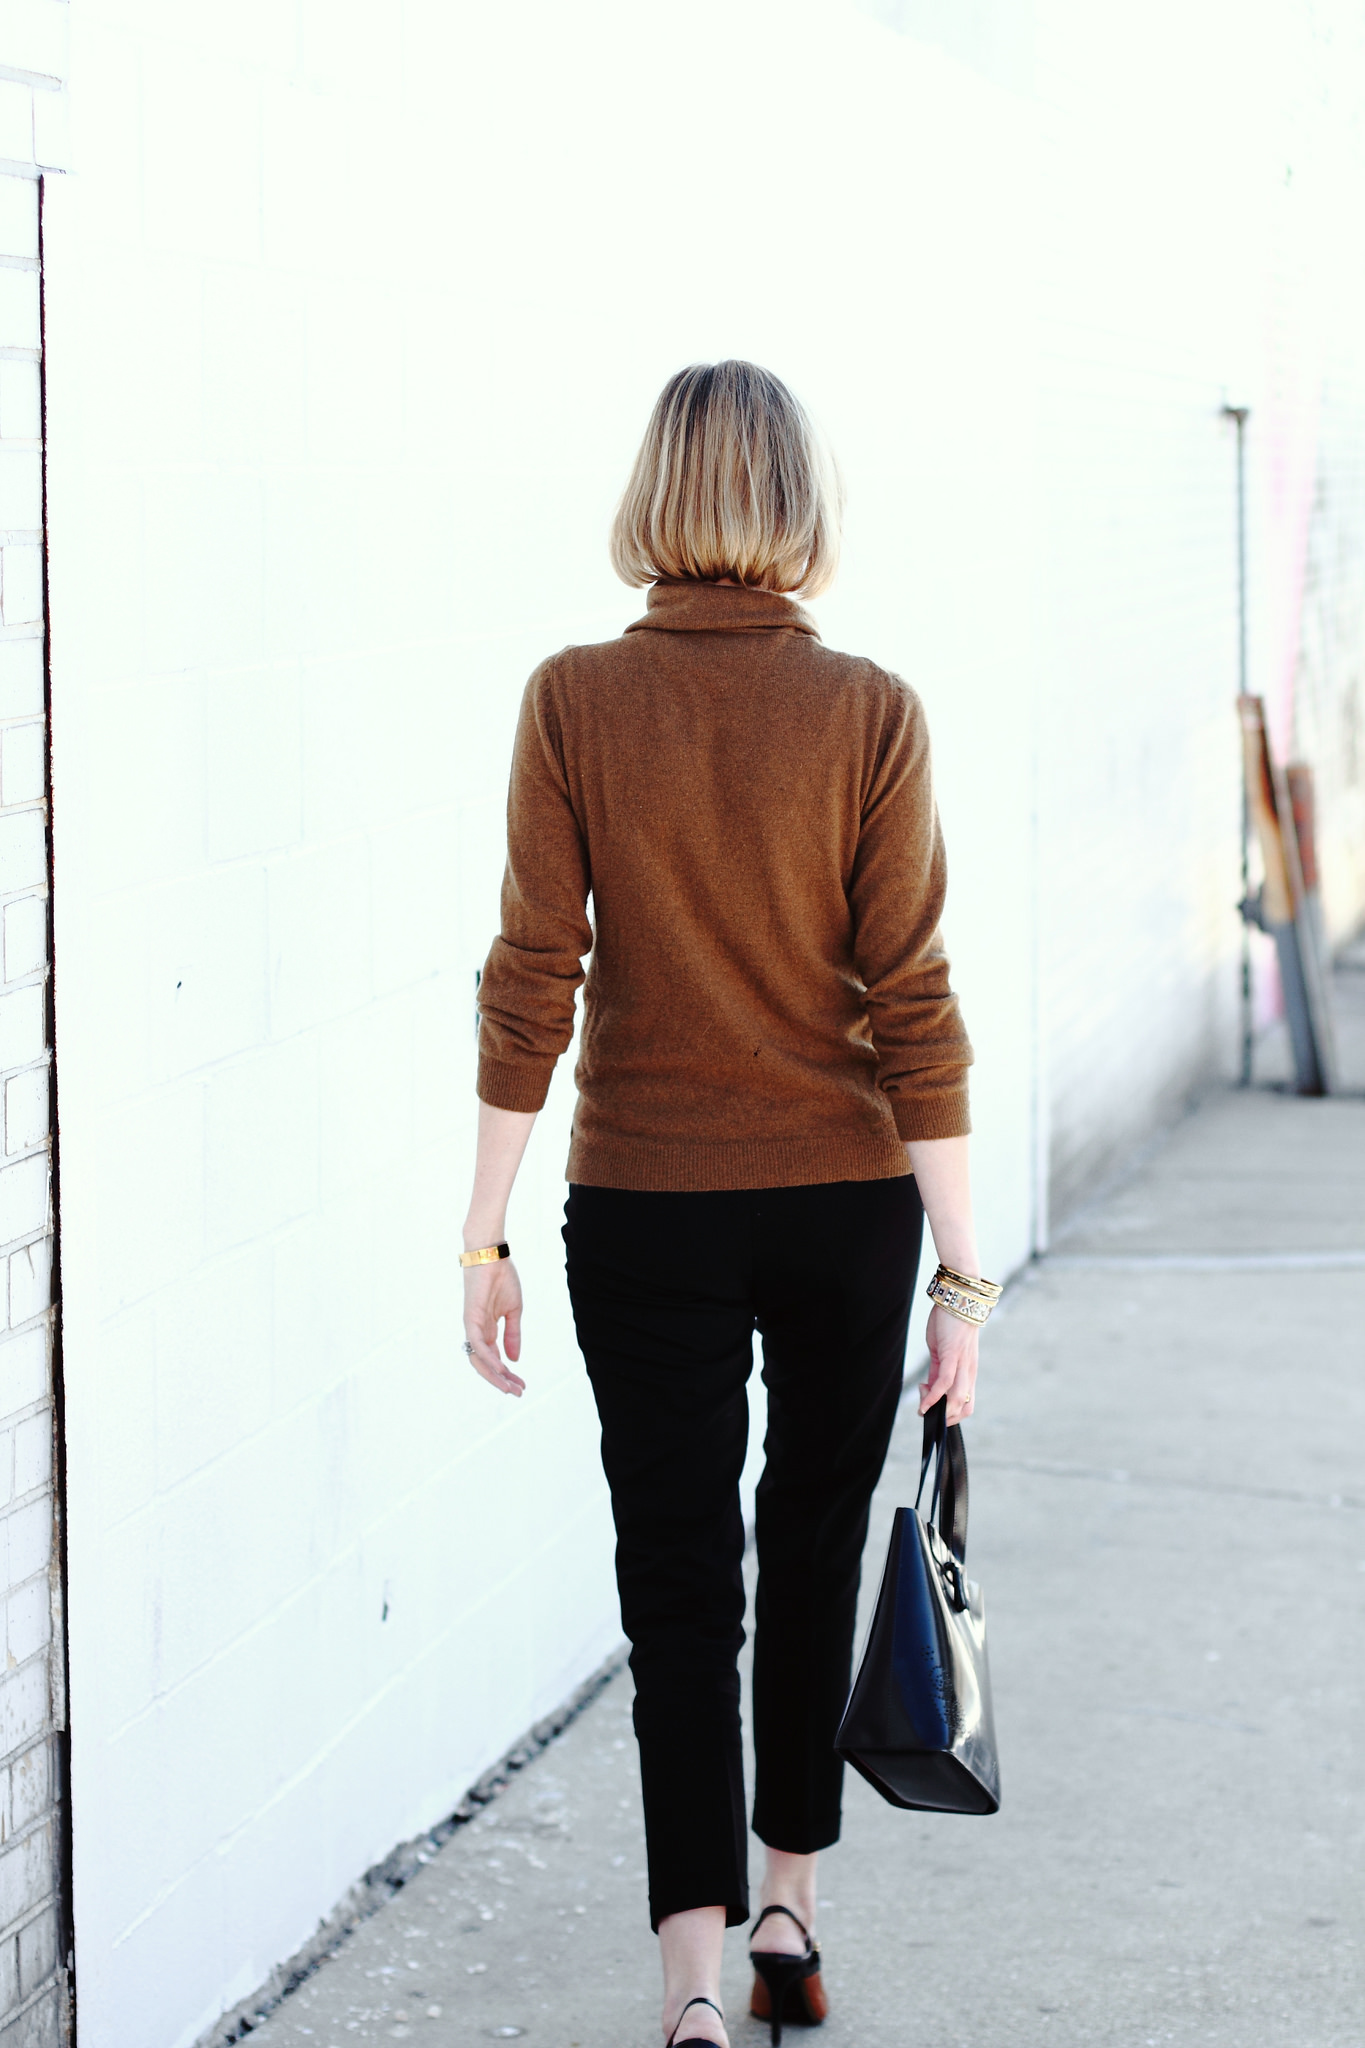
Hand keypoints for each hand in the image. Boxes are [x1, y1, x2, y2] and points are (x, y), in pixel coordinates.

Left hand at [462, 1258, 525, 1396]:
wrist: (492, 1255)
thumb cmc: (502, 1278)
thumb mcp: (514, 1311)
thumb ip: (513, 1334)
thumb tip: (515, 1359)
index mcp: (487, 1330)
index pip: (495, 1359)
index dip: (507, 1374)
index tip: (522, 1385)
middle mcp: (477, 1331)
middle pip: (484, 1365)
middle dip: (500, 1380)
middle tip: (517, 1392)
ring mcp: (472, 1326)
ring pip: (479, 1359)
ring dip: (494, 1374)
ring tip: (509, 1386)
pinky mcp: (471, 1318)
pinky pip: (477, 1344)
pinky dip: (488, 1357)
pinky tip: (501, 1367)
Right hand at [917, 1304, 977, 1423]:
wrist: (959, 1297)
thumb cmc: (950, 1321)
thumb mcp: (943, 1350)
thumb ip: (938, 1369)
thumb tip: (930, 1387)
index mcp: (968, 1371)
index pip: (966, 1404)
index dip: (951, 1415)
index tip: (932, 1410)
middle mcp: (969, 1371)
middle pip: (965, 1408)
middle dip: (945, 1418)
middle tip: (927, 1410)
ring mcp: (962, 1364)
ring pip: (957, 1400)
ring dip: (939, 1411)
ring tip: (923, 1408)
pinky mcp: (952, 1355)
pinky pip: (945, 1382)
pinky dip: (933, 1396)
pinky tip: (923, 1401)